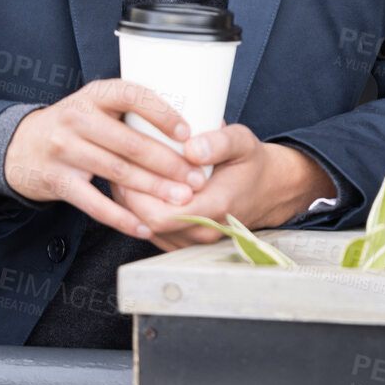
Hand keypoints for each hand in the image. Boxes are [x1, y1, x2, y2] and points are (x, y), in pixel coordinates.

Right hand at [4, 78, 204, 238]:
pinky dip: (121, 218)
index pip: (133, 96)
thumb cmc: (77, 125)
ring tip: (182, 200)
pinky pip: (94, 203)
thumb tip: (190, 128)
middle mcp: (77, 118)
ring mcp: (63, 149)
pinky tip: (144, 226)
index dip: (162, 114)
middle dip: (169, 163)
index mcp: (95, 94)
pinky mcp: (56, 180)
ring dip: (153, 189)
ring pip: (117, 173)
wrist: (20, 147)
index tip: (189, 134)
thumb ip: (132, 110)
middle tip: (197, 178)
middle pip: (130, 143)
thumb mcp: (98, 104)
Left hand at [116, 124, 337, 250]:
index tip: (128, 163)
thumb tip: (190, 148)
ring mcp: (192, 242)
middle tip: (118, 163)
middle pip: (147, 222)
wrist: (266, 190)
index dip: (138, 192)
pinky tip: (135, 187)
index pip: (160, 214)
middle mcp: (202, 233)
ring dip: (131, 203)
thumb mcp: (242, 142)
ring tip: (123, 171)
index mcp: (215, 209)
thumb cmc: (250, 164)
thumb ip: (218, 142)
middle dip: (128, 194)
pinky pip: (152, 231)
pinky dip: (139, 210)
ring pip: (145, 228)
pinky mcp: (183, 242)